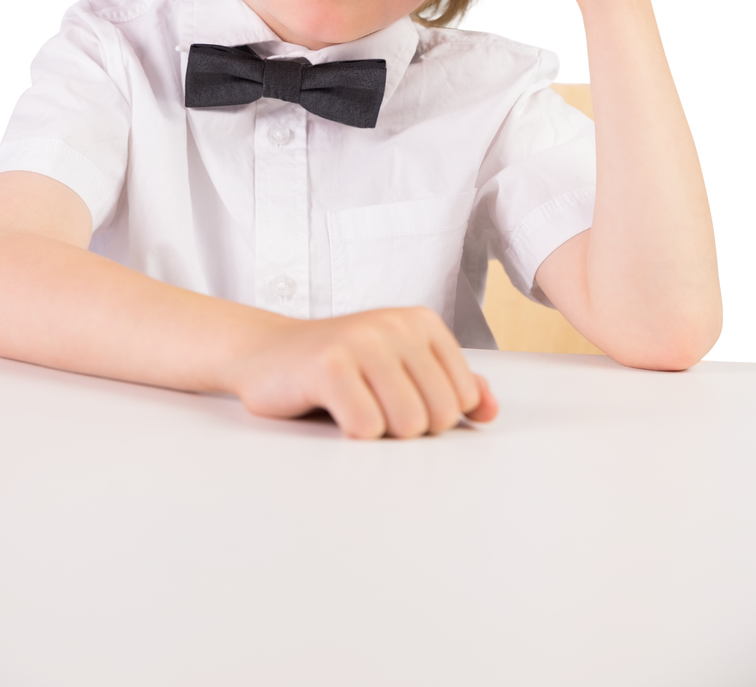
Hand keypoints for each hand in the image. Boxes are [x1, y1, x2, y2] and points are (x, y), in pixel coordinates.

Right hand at [229, 307, 498, 439]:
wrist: (265, 353)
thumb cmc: (338, 367)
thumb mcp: (399, 368)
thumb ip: (448, 385)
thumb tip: (490, 410)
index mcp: (421, 323)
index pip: (463, 399)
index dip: (432, 416)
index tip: (397, 398)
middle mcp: (395, 325)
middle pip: (439, 416)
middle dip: (407, 427)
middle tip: (371, 405)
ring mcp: (361, 341)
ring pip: (408, 425)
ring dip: (379, 432)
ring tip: (354, 407)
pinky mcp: (329, 366)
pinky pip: (366, 428)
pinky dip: (351, 433)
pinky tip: (332, 409)